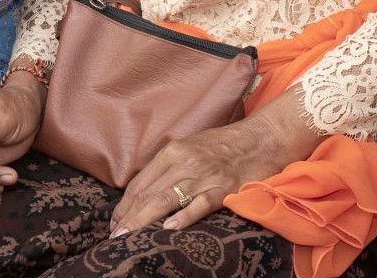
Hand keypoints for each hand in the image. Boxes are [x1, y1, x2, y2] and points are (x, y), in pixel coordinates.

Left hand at [107, 90, 319, 236]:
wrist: (262, 138)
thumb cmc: (224, 145)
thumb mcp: (189, 147)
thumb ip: (168, 166)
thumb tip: (144, 190)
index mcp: (173, 151)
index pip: (140, 182)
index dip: (124, 204)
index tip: (114, 221)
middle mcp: (184, 162)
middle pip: (149, 193)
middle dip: (128, 217)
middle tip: (114, 236)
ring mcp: (204, 175)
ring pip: (167, 199)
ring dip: (144, 220)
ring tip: (130, 237)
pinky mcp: (224, 188)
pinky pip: (200, 204)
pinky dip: (184, 216)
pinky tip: (168, 228)